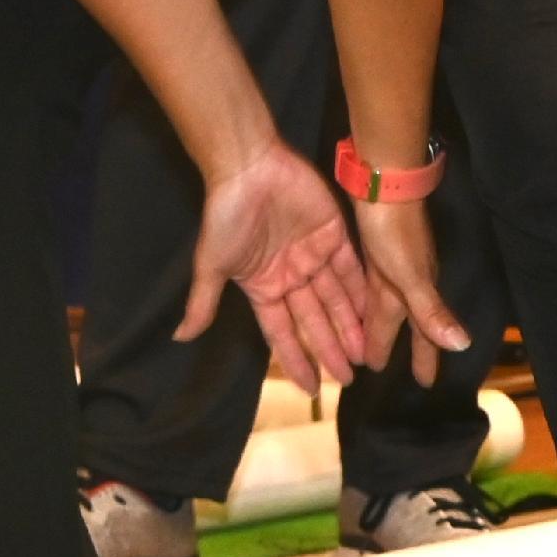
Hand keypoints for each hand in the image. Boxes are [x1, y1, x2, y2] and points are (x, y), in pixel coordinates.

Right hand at [181, 138, 371, 394]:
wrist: (248, 167)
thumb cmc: (225, 215)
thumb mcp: (211, 265)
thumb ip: (203, 303)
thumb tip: (181, 337)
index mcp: (263, 287)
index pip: (283, 334)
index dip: (298, 360)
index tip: (313, 389)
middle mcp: (291, 276)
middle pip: (315, 322)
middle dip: (331, 350)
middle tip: (350, 379)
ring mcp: (313, 256)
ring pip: (336, 300)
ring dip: (350, 327)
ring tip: (366, 355)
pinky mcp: (333, 234)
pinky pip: (351, 269)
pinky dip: (363, 292)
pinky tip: (375, 314)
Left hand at [342, 188, 471, 386]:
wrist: (383, 184)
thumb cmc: (396, 231)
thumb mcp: (412, 276)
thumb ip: (433, 311)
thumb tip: (464, 345)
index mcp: (415, 293)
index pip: (423, 334)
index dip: (424, 358)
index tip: (425, 384)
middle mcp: (404, 283)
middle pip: (400, 324)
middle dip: (394, 347)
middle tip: (380, 372)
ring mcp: (388, 266)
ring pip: (382, 307)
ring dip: (374, 328)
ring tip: (361, 348)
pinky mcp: (371, 251)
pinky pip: (368, 289)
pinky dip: (363, 303)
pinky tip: (353, 306)